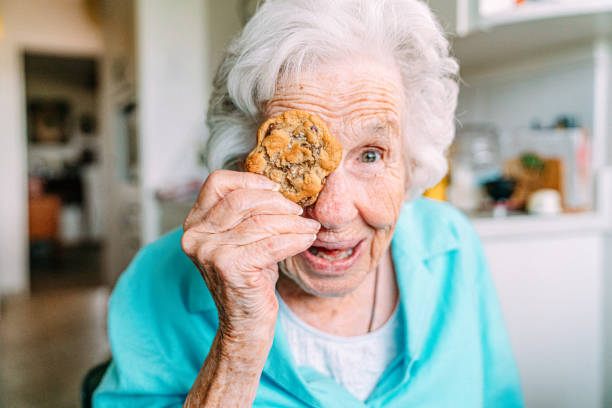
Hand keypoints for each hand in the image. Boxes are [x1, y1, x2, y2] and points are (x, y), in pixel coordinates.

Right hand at [181, 170, 319, 352]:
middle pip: (242, 199)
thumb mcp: (244, 239)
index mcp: (195, 223)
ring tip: (309, 228)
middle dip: (277, 202)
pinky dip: (295, 240)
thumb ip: (249, 212)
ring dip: (293, 223)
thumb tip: (280, 185)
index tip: (276, 188)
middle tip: (298, 212)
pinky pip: (271, 243)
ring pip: (260, 221)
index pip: (217, 183)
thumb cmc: (250, 277)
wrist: (246, 324)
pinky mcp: (228, 267)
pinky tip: (307, 240)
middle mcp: (195, 235)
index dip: (249, 180)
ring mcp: (209, 251)